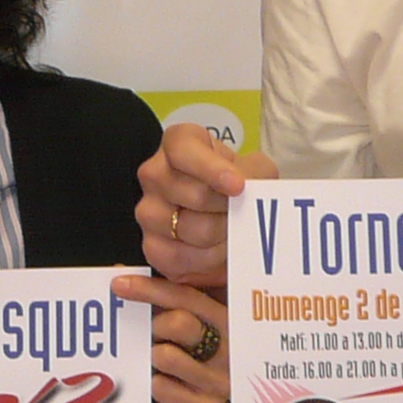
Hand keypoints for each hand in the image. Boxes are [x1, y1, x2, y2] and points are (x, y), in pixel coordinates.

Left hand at [115, 272, 230, 402]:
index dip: (150, 289)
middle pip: (180, 323)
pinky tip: (159, 384)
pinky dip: (152, 385)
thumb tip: (120, 273)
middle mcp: (228, 347)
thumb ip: (158, 301)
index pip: (186, 296)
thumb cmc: (186, 360)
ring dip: (150, 358)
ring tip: (156, 363)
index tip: (119, 285)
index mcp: (222, 319)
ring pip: (166, 356)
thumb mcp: (178, 328)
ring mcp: (220, 379)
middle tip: (148, 335)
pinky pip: (162, 388)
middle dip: (153, 325)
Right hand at [137, 125, 277, 290]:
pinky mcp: (150, 246)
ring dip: (223, 235)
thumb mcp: (255, 170)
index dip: (211, 169)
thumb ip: (255, 175)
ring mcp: (147, 210)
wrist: (228, 217)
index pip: (184, 152)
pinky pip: (181, 256)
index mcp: (178, 144)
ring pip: (191, 228)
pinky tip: (219, 249)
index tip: (237, 186)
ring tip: (234, 231)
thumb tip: (250, 192)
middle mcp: (154, 174)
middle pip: (195, 195)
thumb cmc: (238, 186)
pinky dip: (208, 258)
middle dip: (228, 209)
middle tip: (243, 212)